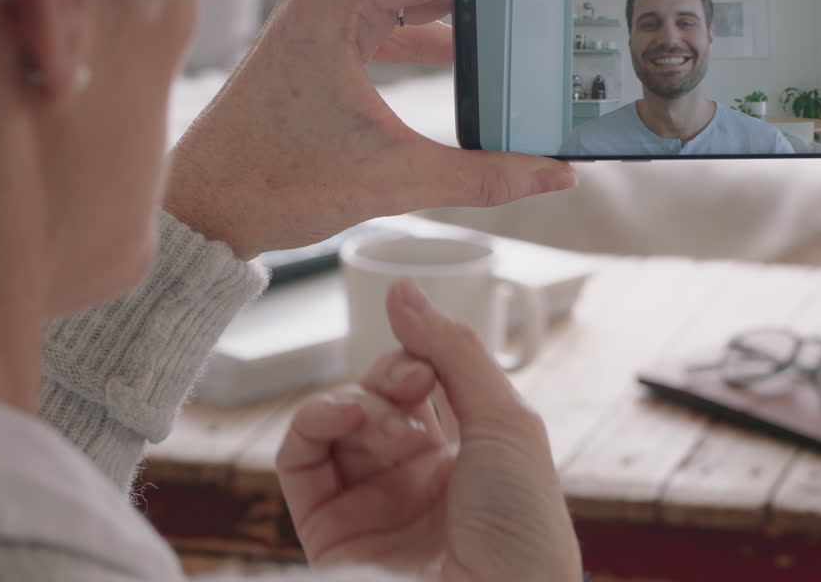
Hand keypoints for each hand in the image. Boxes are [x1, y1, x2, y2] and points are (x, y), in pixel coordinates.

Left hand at [164, 0, 588, 258]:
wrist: (200, 205)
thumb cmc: (270, 183)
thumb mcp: (389, 181)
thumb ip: (481, 177)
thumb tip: (556, 176)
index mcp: (337, 5)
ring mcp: (325, 15)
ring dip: (474, 2)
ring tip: (534, 14)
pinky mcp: (326, 41)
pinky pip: (397, 20)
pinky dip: (442, 34)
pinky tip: (481, 59)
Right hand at [275, 280, 580, 581]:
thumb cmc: (522, 530)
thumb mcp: (507, 423)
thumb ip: (454, 349)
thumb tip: (404, 289)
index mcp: (472, 454)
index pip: (428, 381)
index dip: (421, 352)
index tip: (423, 346)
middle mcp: (419, 479)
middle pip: (379, 395)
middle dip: (391, 376)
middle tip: (410, 385)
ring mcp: (372, 504)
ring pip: (335, 421)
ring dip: (354, 402)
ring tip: (383, 422)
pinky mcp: (328, 530)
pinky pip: (298, 459)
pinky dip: (311, 424)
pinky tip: (341, 418)